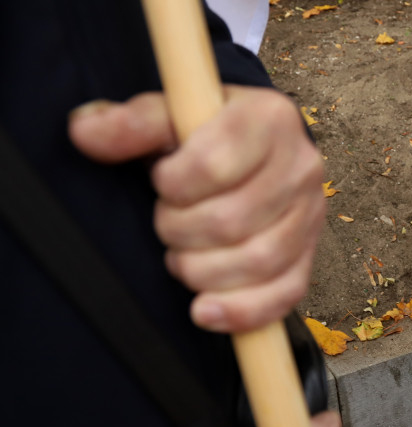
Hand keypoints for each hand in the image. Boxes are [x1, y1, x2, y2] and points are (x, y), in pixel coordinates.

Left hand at [68, 86, 325, 333]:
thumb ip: (130, 123)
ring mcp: (310, 214)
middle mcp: (301, 165)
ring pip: (258, 262)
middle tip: (167, 224)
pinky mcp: (309, 256)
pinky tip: (204, 310)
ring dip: (202, 271)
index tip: (162, 181)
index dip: (172, 185)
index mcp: (269, 118)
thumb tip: (85, 132)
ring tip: (182, 258)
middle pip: (232, 221)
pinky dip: (240, 310)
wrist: (254, 151)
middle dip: (179, 232)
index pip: (214, 165)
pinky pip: (284, 295)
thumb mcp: (170, 115)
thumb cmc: (207, 135)